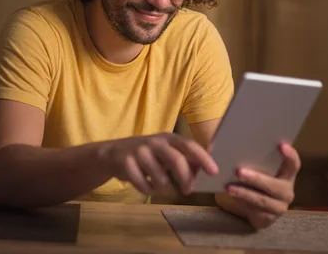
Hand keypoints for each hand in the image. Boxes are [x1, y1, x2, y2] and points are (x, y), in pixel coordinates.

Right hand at [102, 133, 218, 195]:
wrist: (113, 153)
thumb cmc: (148, 153)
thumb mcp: (166, 150)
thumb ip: (186, 158)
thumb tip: (208, 167)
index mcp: (168, 137)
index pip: (189, 145)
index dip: (203, 158)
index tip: (214, 172)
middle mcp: (154, 142)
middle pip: (176, 160)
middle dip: (186, 179)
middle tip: (189, 190)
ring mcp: (139, 152)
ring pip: (160, 178)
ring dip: (165, 189)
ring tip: (164, 188)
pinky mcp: (126, 164)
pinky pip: (144, 186)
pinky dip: (149, 191)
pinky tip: (148, 186)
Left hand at [217, 142, 300, 229]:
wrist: (257, 208)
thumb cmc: (257, 181)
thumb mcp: (259, 170)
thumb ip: (255, 160)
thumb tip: (236, 146)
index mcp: (288, 175)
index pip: (294, 164)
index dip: (290, 155)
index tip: (280, 145)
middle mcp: (287, 191)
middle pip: (275, 186)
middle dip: (256, 179)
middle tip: (239, 171)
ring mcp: (280, 207)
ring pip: (262, 200)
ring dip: (244, 193)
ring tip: (229, 188)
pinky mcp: (269, 218)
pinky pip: (255, 211)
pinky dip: (242, 203)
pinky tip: (231, 197)